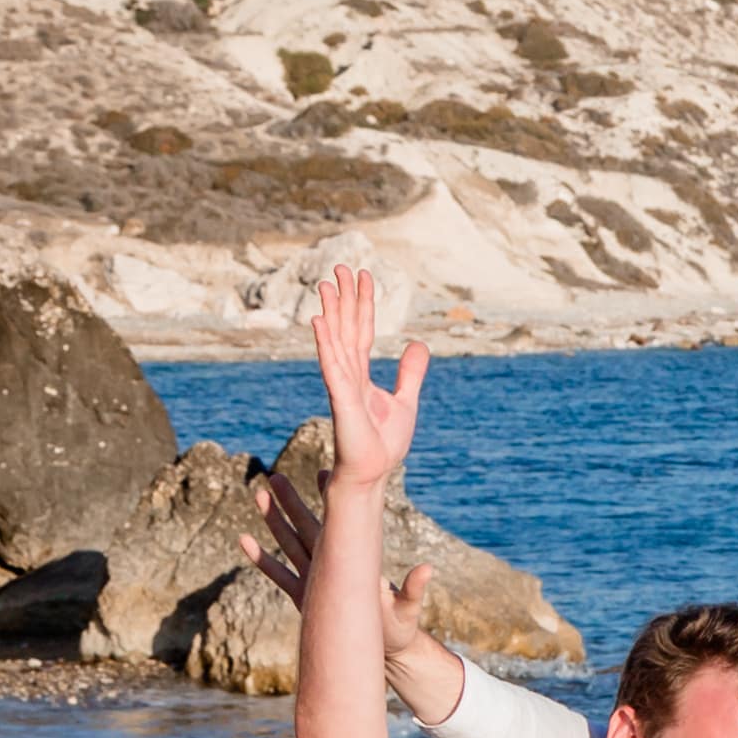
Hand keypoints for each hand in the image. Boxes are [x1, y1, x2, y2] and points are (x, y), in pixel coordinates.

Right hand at [250, 466, 443, 659]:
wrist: (385, 651)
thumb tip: (428, 569)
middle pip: (306, 527)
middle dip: (291, 502)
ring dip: (273, 521)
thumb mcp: (406, 610)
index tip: (324, 472)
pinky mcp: (305, 598)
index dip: (332, 499)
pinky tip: (244, 539)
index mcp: (355, 562)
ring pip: (289, 544)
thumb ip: (413, 591)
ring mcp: (317, 580)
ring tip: (258, 496)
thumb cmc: (399, 629)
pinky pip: (279, 574)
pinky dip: (262, 558)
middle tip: (273, 476)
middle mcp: (333, 566)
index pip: (339, 524)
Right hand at [309, 264, 424, 493]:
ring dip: (332, 312)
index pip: (360, 330)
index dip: (363, 303)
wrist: (374, 471)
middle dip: (344, 298)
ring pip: (336, 341)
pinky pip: (333, 367)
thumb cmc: (383, 442)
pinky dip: (326, 344)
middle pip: (345, 328)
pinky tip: (319, 321)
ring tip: (327, 284)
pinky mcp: (342, 400)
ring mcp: (342, 385)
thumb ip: (409, 373)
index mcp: (361, 374)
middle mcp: (348, 374)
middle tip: (341, 266)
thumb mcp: (405, 400)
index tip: (364, 275)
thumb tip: (418, 344)